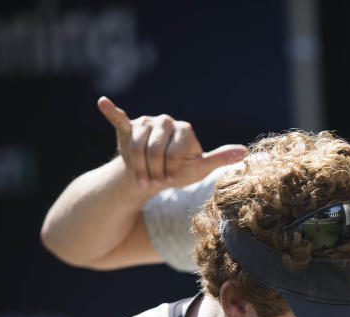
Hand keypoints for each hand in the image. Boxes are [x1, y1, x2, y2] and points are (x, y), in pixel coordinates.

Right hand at [97, 96, 246, 191]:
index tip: (170, 180)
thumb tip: (246, 152)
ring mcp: (145, 123)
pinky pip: (118, 119)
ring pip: (136, 146)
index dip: (171, 167)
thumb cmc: (178, 171)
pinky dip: (111, 111)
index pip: (176, 149)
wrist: (151, 176)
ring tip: (142, 179)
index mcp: (184, 129)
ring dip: (138, 166)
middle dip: (154, 169)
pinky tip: (103, 102)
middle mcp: (165, 121)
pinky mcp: (127, 127)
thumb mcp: (199, 168)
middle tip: (155, 181)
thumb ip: (219, 159)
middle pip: (154, 148)